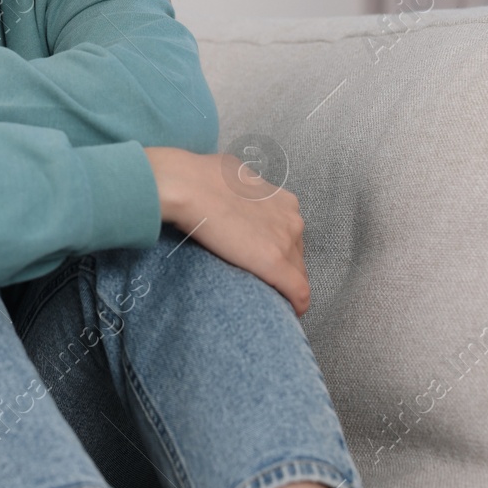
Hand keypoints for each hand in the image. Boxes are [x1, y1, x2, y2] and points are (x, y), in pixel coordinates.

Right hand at [142, 147, 311, 315]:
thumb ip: (242, 188)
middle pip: (296, 254)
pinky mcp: (276, 264)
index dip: (277, 249)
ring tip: (269, 295)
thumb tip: (231, 191)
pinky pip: (298, 292)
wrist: (189, 186)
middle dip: (284, 267)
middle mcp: (291, 219)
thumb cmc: (202, 178)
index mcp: (283, 200)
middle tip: (261, 278)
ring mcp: (286, 242)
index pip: (290, 234)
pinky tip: (291, 311)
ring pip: (298, 273)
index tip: (263, 260)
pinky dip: (296, 304)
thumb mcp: (233, 175)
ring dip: (286, 284)